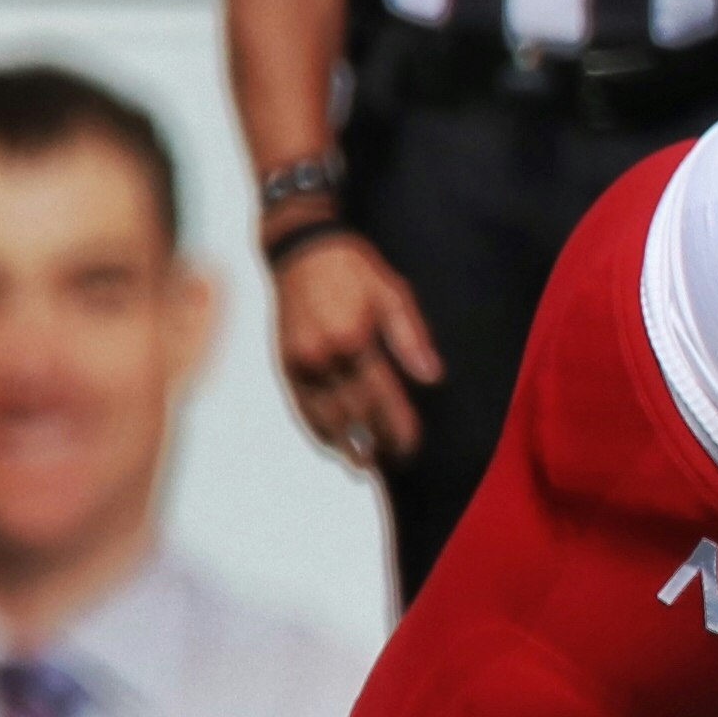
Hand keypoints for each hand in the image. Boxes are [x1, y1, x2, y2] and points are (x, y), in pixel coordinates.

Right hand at [273, 232, 441, 473]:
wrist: (301, 250)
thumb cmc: (354, 269)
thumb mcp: (393, 293)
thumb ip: (412, 338)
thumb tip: (433, 378)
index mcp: (356, 340)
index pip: (383, 399)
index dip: (398, 428)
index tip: (412, 448)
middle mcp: (324, 357)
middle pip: (354, 414)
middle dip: (375, 443)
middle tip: (392, 466)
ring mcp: (300, 362)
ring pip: (323, 417)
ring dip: (343, 445)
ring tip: (362, 466)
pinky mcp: (285, 362)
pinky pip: (300, 405)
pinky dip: (314, 428)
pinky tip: (329, 443)